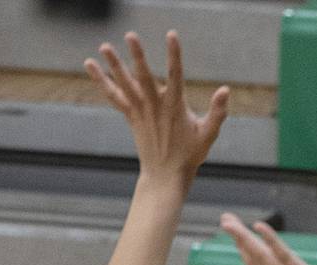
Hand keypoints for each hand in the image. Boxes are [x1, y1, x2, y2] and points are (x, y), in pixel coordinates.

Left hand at [85, 31, 229, 189]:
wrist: (164, 176)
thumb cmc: (190, 155)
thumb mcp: (208, 135)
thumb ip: (217, 112)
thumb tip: (226, 90)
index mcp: (175, 107)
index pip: (176, 75)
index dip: (174, 54)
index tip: (172, 35)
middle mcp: (154, 107)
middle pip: (144, 77)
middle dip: (137, 56)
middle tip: (130, 35)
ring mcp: (140, 111)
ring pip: (124, 85)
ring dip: (113, 65)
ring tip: (103, 46)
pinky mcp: (131, 116)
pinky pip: (114, 96)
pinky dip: (102, 81)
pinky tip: (90, 66)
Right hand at [220, 212, 316, 264]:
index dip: (244, 250)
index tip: (235, 235)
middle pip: (254, 259)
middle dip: (238, 238)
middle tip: (224, 219)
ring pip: (262, 257)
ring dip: (244, 237)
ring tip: (229, 221)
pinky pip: (284, 257)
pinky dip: (271, 241)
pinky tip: (259, 227)